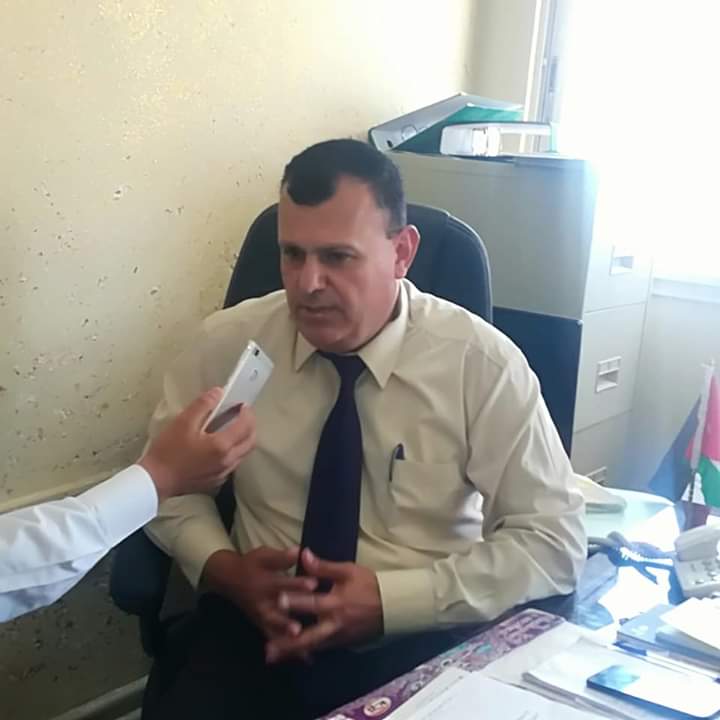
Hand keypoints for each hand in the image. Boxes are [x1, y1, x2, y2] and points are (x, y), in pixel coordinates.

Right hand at [138, 387, 255, 501]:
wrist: (155, 480)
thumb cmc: (168, 451)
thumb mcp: (183, 422)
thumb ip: (203, 405)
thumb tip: (218, 393)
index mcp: (222, 445)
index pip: (245, 426)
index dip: (247, 413)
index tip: (243, 405)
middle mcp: (227, 461)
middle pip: (250, 442)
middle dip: (251, 426)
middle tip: (243, 415)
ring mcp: (222, 473)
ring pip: (243, 454)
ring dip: (243, 440)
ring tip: (233, 429)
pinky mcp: (216, 481)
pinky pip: (233, 464)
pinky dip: (234, 452)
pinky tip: (221, 447)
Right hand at [201, 547, 317, 638]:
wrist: (228, 579)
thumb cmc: (251, 564)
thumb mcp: (264, 554)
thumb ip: (281, 556)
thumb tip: (299, 551)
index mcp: (265, 580)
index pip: (283, 582)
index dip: (297, 583)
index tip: (314, 584)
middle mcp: (262, 600)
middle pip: (279, 608)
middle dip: (292, 614)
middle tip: (305, 621)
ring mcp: (261, 614)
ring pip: (275, 626)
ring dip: (288, 635)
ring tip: (304, 643)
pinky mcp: (261, 624)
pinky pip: (274, 638)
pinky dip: (287, 649)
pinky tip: (305, 657)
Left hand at [265, 548, 382, 662]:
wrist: (392, 606)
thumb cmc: (368, 585)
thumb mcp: (348, 571)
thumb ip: (324, 566)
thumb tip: (303, 555)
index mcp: (336, 604)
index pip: (312, 603)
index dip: (295, 601)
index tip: (277, 600)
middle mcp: (334, 624)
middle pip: (308, 637)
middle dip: (288, 644)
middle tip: (268, 649)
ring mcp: (338, 637)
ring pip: (312, 647)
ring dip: (293, 652)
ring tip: (273, 657)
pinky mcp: (342, 643)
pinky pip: (321, 649)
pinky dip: (306, 652)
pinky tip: (293, 656)